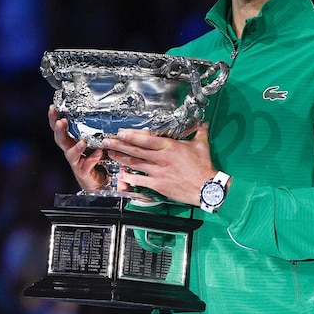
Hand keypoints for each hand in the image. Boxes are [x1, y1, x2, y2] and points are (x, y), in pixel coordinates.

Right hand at [49, 105, 106, 191]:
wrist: (96, 181)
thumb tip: (101, 112)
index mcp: (70, 142)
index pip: (59, 128)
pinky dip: (92, 159)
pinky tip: (99, 153)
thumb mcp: (93, 141)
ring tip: (83, 142)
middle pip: (60, 140)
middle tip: (61, 122)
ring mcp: (76, 162)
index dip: (54, 119)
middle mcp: (70, 151)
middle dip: (59, 130)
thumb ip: (94, 131)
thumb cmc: (93, 158)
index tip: (52, 108)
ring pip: (71, 155)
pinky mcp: (83, 172)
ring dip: (76, 148)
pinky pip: (86, 166)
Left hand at [102, 124, 216, 205]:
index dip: (131, 136)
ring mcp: (158, 172)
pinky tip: (121, 175)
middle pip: (136, 151)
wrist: (206, 188)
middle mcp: (162, 159)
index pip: (147, 140)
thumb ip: (200, 133)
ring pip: (135, 164)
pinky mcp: (158, 184)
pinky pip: (139, 180)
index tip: (120, 132)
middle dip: (119, 145)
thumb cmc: (204, 168)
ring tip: (111, 153)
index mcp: (171, 147)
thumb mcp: (202, 146)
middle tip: (107, 141)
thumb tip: (203, 124)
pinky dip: (129, 177)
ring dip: (121, 158)